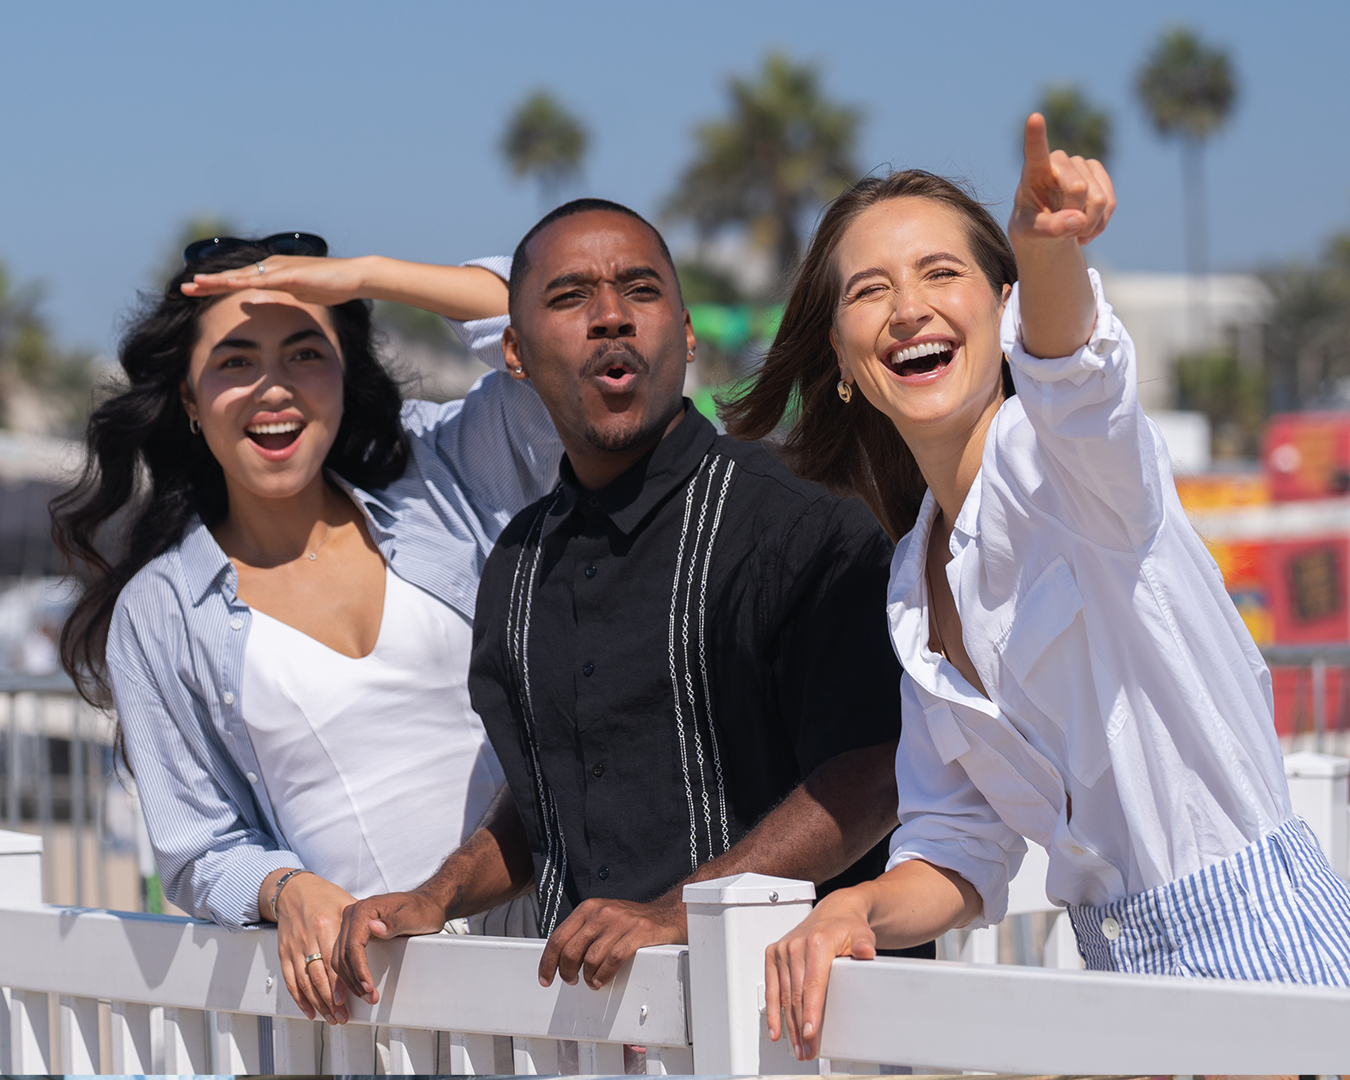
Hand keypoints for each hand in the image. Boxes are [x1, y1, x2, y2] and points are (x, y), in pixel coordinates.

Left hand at [182, 255, 371, 304]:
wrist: (354, 276)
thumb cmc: (331, 285)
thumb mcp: (296, 293)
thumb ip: (274, 294)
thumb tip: (251, 300)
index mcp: (272, 272)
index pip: (238, 280)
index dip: (216, 285)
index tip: (195, 291)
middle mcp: (271, 266)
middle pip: (234, 276)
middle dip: (209, 283)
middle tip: (184, 288)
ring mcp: (281, 269)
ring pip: (243, 276)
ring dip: (219, 281)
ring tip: (197, 285)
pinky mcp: (292, 275)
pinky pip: (264, 280)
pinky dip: (245, 282)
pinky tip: (230, 285)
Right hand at [274, 873, 357, 1024]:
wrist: (294, 890)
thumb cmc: (324, 896)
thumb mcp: (347, 902)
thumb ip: (363, 920)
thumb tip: (382, 931)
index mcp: (326, 924)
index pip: (337, 960)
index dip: (347, 980)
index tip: (359, 995)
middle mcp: (308, 936)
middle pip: (320, 976)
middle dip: (334, 1000)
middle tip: (345, 1016)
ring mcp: (294, 946)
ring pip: (305, 982)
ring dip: (319, 1004)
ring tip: (333, 1017)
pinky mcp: (284, 952)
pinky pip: (290, 980)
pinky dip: (300, 998)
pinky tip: (310, 1010)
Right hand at [332, 889, 448, 1004]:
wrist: (426, 904)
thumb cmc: (421, 909)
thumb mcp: (412, 916)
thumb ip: (394, 922)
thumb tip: (374, 927)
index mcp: (364, 909)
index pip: (353, 944)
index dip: (359, 968)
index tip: (368, 985)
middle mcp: (353, 915)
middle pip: (343, 954)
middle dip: (355, 979)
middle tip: (369, 996)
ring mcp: (351, 924)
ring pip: (340, 958)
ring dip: (350, 980)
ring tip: (366, 995)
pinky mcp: (353, 933)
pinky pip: (343, 956)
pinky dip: (349, 973)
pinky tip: (356, 986)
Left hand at [538, 894, 685, 989]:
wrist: (666, 915)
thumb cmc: (630, 923)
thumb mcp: (602, 919)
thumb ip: (582, 933)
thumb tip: (558, 959)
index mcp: (588, 908)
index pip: (558, 937)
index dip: (548, 962)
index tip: (545, 979)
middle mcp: (602, 911)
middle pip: (571, 950)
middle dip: (567, 973)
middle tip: (572, 981)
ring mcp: (620, 921)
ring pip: (591, 958)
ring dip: (588, 978)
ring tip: (592, 982)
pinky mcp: (638, 932)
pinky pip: (613, 960)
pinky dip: (604, 975)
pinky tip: (602, 980)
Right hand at [764, 887, 875, 1061]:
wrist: (834, 911)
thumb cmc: (847, 926)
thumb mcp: (862, 934)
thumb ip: (863, 945)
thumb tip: (865, 953)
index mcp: (816, 943)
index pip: (812, 984)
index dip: (812, 1011)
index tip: (811, 1032)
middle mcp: (795, 946)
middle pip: (797, 995)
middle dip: (802, 1026)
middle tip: (808, 1049)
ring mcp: (783, 950)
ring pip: (784, 996)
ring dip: (790, 1025)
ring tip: (798, 1046)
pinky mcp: (773, 954)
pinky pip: (771, 987)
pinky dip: (773, 1011)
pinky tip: (776, 1029)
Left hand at [1008, 113, 1115, 247]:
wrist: (1048, 224)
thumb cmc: (1032, 224)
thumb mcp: (1030, 232)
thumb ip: (1049, 228)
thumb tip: (1079, 219)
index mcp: (1034, 170)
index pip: (1035, 150)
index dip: (1036, 135)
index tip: (1034, 117)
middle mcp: (1060, 160)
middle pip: (1078, 190)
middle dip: (1074, 217)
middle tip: (1061, 231)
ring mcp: (1082, 164)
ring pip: (1098, 199)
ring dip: (1088, 224)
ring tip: (1072, 231)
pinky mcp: (1099, 174)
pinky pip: (1110, 203)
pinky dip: (1100, 223)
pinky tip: (1086, 229)